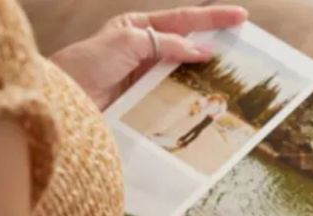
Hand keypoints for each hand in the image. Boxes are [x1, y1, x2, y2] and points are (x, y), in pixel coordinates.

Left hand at [51, 6, 246, 110]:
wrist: (65, 101)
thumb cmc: (85, 64)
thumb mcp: (126, 43)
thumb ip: (164, 44)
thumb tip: (201, 51)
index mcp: (138, 28)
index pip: (183, 20)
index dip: (213, 19)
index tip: (241, 17)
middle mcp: (145, 51)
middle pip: (189, 45)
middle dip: (217, 45)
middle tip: (247, 47)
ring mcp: (147, 78)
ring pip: (186, 73)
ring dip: (208, 75)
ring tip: (235, 77)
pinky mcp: (147, 102)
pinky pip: (176, 97)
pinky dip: (193, 98)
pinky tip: (209, 101)